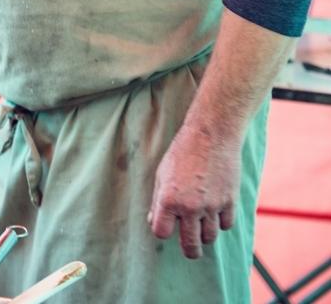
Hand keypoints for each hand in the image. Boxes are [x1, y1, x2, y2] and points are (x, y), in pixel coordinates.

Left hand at [148, 124, 240, 259]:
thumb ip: (157, 200)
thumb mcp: (162, 173)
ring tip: (202, 223)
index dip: (164, 230)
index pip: (161, 233)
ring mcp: (211, 206)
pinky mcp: (229, 201)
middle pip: (190, 245)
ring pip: (209, 238)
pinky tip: (216, 210)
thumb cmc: (183, 151)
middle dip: (189, 249)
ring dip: (205, 234)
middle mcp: (190, 206)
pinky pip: (226, 225)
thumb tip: (154, 222)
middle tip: (190, 246)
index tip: (167, 225)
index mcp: (168, 198)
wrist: (212, 134)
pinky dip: (221, 222)